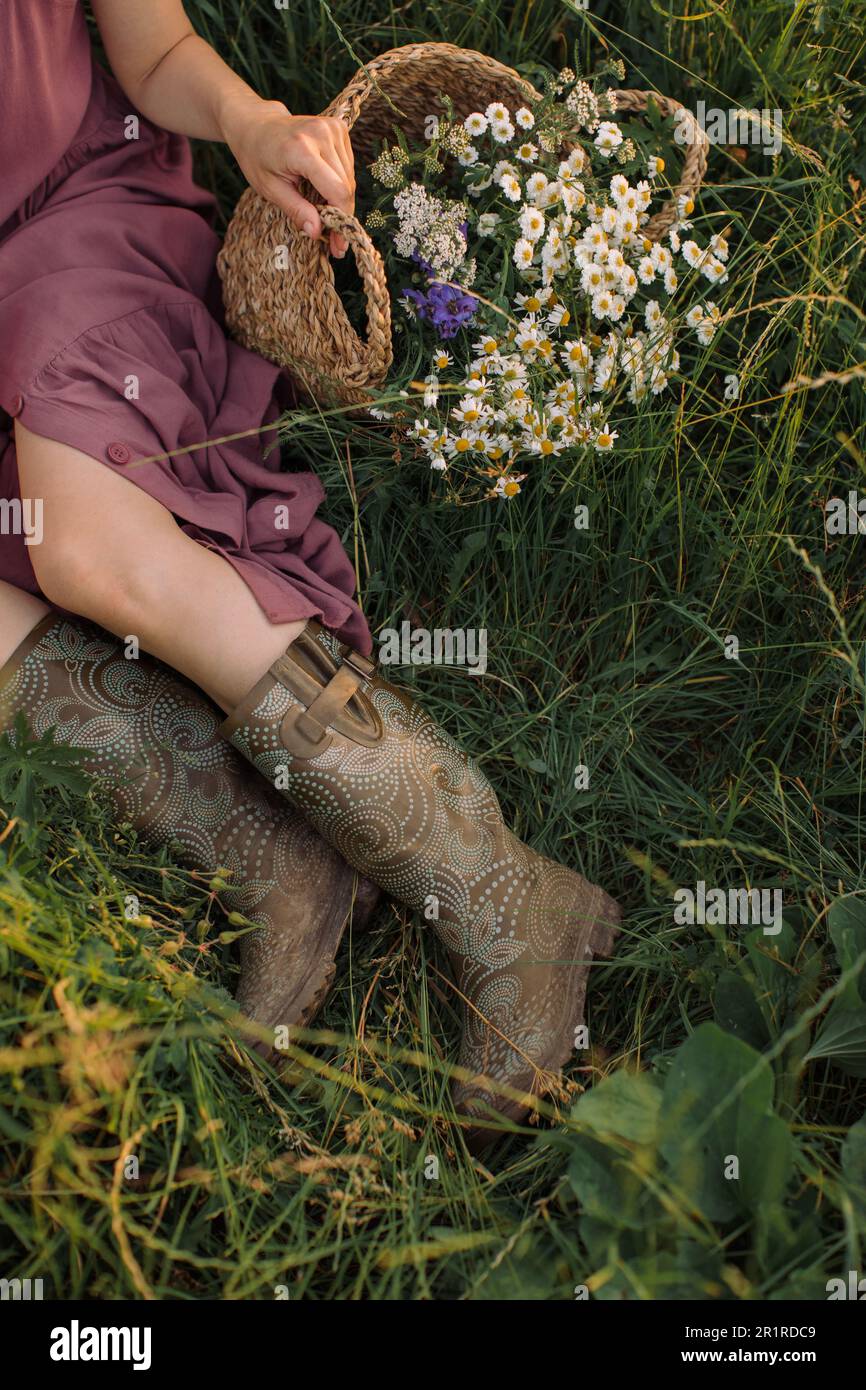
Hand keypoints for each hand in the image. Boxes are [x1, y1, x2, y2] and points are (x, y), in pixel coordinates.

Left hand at [226, 100, 354, 256]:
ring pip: (350, 178)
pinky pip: (348, 165)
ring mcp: (332, 127)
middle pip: (346, 186)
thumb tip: (317, 232)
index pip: (337, 190)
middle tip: (334, 239)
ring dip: (341, 199)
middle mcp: (321, 134)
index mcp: (301, 149)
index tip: (339, 244)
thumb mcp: (270, 189)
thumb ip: (296, 210)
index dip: (342, 220)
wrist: (256, 125)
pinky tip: (324, 186)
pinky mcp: (338, 127)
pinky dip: (340, 182)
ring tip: (326, 211)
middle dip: (342, 215)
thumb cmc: (258, 158)